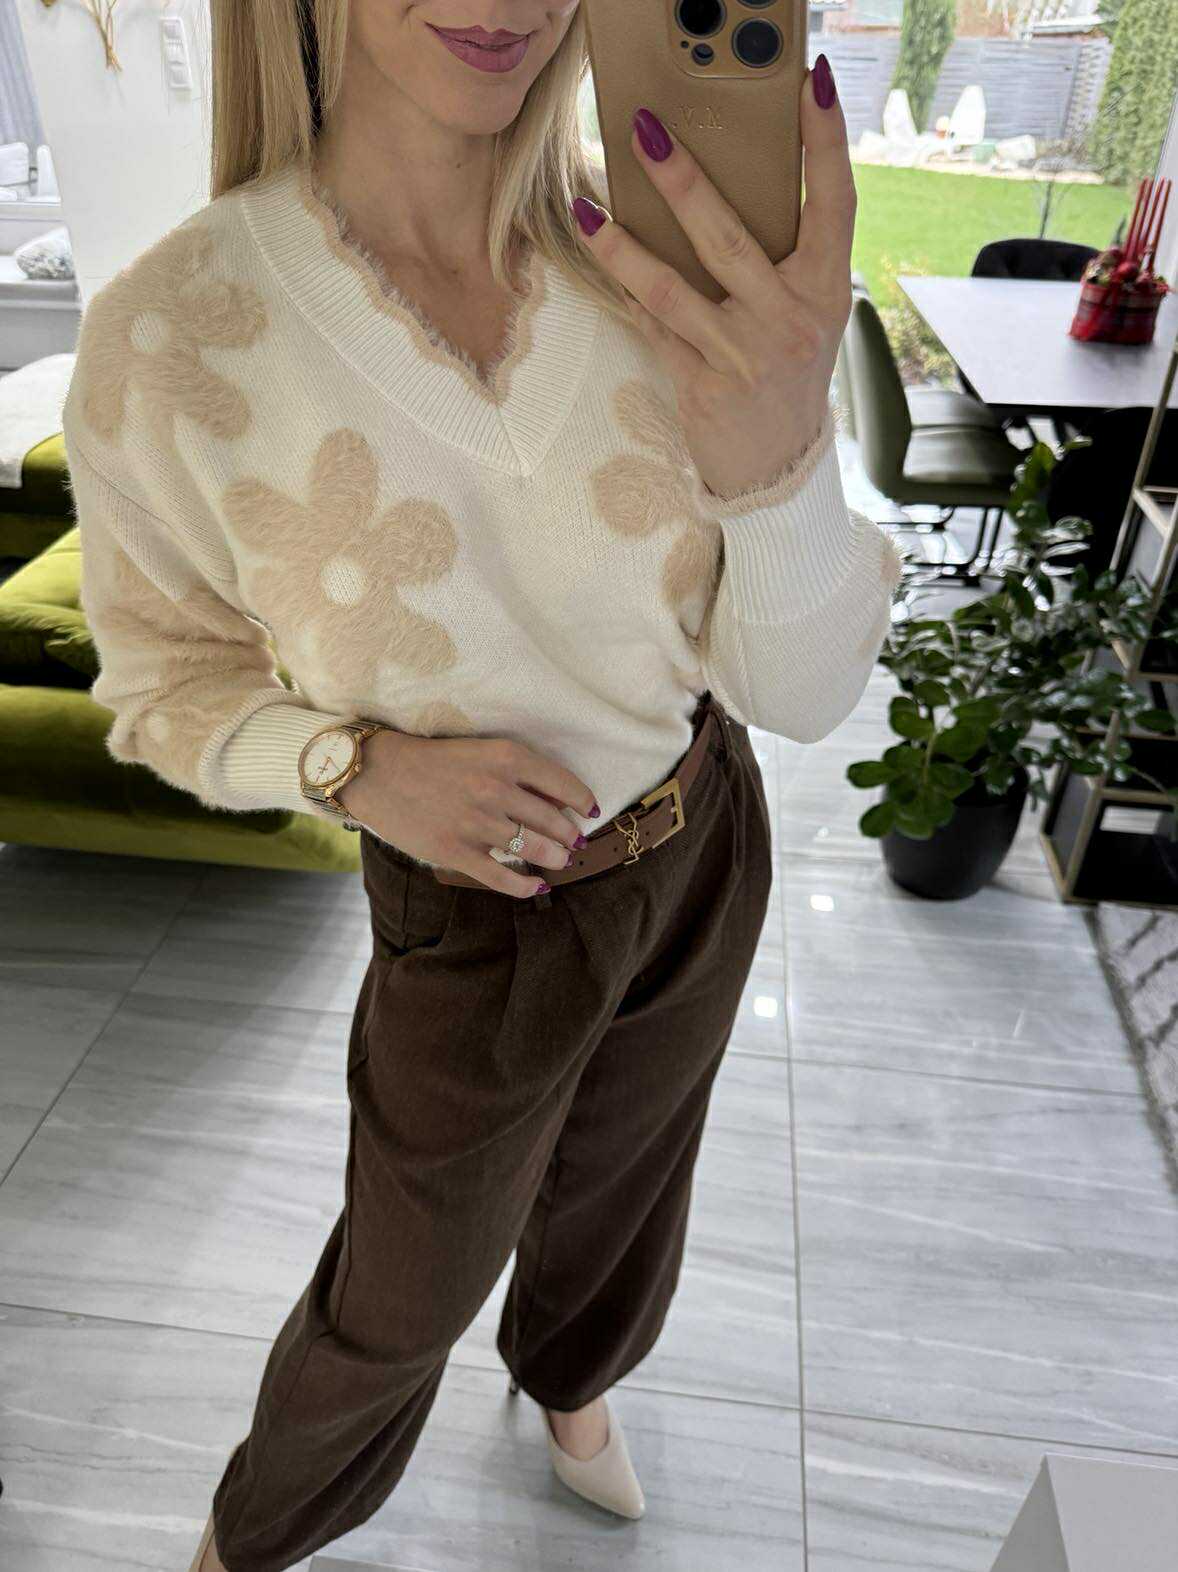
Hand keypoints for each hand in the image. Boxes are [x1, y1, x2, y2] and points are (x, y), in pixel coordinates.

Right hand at [336, 729, 598, 897]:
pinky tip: (537, 886)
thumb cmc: (433, 760)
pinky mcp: (456, 852)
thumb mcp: (481, 750)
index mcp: (505, 758)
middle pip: (554, 822)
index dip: (583, 801)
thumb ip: (519, 772)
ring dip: (555, 859)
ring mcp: (476, 823)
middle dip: (570, 837)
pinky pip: (503, 877)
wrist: (379, 773)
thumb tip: (561, 800)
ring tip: (560, 861)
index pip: (563, 784)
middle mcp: (496, 789)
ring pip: (535, 850)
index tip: (591, 812)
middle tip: (575, 844)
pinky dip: (525, 885)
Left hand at [571, 57, 854, 500]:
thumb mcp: (808, 312)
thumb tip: (726, 185)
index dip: (824, 141)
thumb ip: (785, 258)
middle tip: (645, 132)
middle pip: (730, 238)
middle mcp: (789, 319)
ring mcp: (744, 355)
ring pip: (672, 288)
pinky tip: (595, 259)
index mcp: (827, 289)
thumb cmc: (787, 371)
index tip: (811, 81)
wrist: (777, 465)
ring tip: (586, 208)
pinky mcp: (702, 384)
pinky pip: (652, 328)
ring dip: (623, 245)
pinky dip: (623, 293)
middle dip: (684, 182)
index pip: (834, 201)